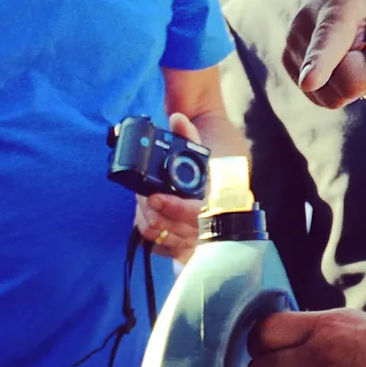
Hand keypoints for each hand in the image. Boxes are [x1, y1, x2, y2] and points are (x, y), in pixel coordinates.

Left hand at [134, 112, 206, 261]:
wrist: (224, 171)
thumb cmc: (215, 158)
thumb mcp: (207, 144)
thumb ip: (192, 135)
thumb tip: (177, 118)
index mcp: (221, 200)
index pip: (198, 213)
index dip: (174, 208)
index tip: (154, 197)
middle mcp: (212, 224)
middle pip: (175, 228)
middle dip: (153, 210)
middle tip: (142, 195)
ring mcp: (198, 239)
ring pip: (164, 238)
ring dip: (147, 219)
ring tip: (142, 202)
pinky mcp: (186, 248)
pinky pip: (161, 247)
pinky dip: (150, 232)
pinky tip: (148, 216)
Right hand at [279, 0, 365, 107]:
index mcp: (340, 2)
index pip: (329, 37)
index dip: (320, 61)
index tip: (310, 81)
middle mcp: (307, 22)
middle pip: (347, 82)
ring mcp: (293, 45)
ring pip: (334, 94)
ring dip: (358, 80)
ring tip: (363, 48)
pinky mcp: (290, 63)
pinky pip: (325, 98)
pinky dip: (342, 86)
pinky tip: (347, 58)